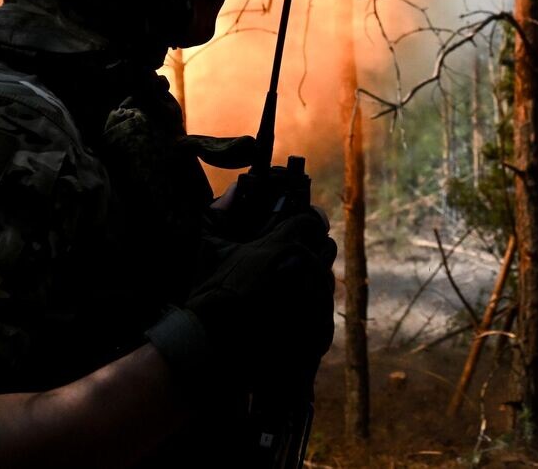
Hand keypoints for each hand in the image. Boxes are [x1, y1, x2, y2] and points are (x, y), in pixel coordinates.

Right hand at [146, 207, 335, 393]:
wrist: (214, 346)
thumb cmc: (211, 295)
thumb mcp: (212, 249)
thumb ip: (220, 214)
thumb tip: (234, 190)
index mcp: (283, 245)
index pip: (310, 220)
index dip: (304, 223)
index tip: (297, 229)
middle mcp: (305, 269)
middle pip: (326, 247)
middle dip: (312, 249)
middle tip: (292, 259)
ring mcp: (314, 300)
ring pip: (325, 279)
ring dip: (312, 279)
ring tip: (289, 289)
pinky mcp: (319, 328)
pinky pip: (324, 308)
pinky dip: (311, 307)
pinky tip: (290, 313)